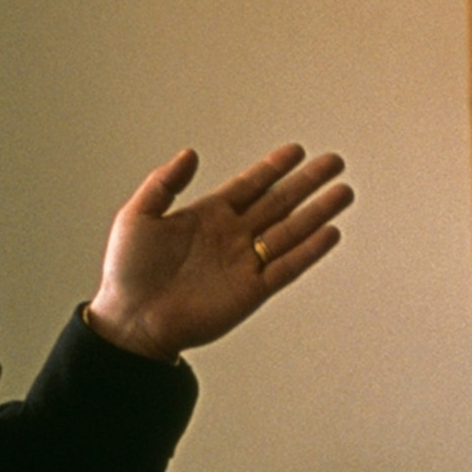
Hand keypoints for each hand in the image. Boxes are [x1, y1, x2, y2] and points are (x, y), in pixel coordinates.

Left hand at [84, 143, 349, 360]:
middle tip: (335, 162)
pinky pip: (287, 267)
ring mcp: (245, 263)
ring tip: (343, 193)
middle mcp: (233, 236)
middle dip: (307, 183)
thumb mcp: (138, 216)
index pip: (250, 185)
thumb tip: (190, 153)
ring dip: (318, 212)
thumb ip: (164, 183)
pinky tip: (329, 233)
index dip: (274, 168)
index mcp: (209, 216)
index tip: (297, 151)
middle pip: (279, 203)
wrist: (132, 320)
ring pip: (290, 231)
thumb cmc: (128, 272)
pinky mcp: (252, 291)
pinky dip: (309, 251)